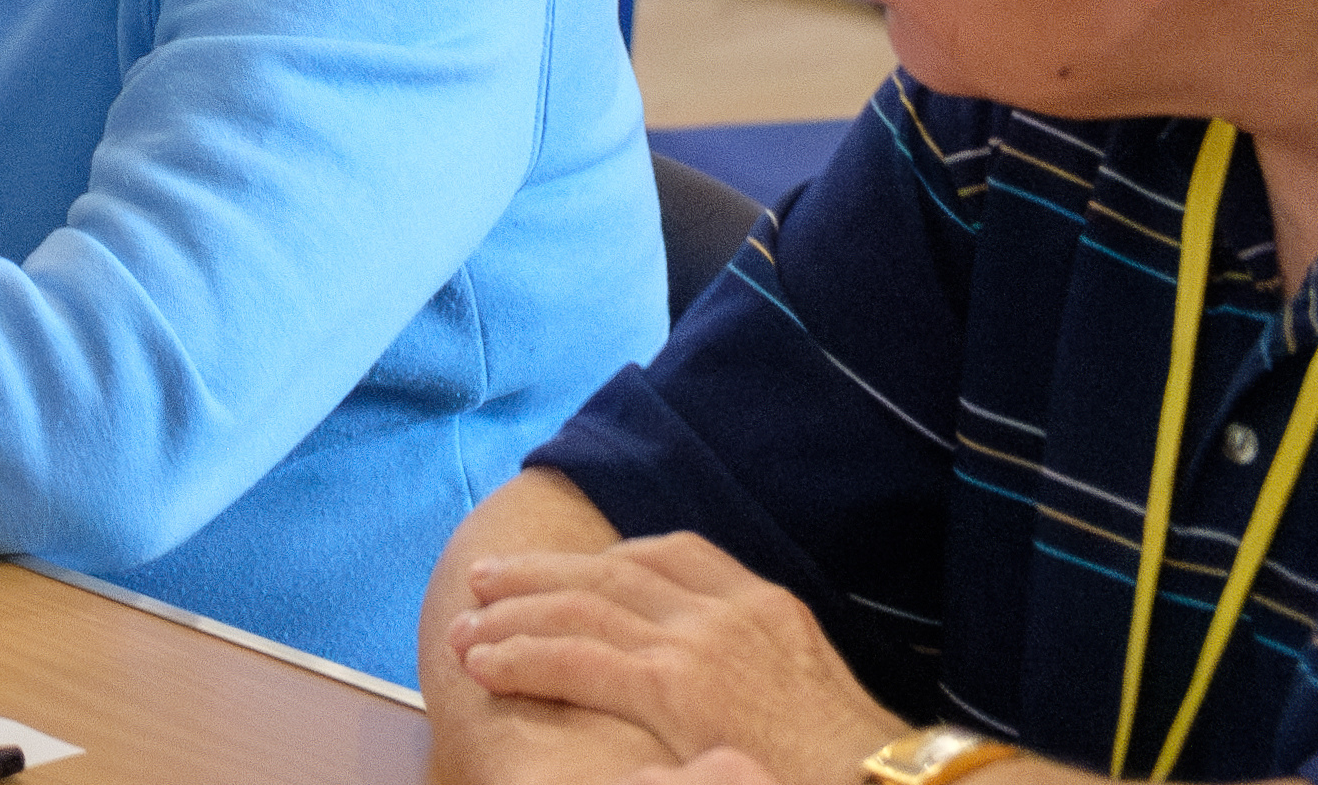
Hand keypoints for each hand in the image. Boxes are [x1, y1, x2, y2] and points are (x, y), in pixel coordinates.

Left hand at [451, 533, 901, 784]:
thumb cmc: (853, 764)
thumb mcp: (810, 694)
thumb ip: (757, 673)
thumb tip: (719, 689)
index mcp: (767, 604)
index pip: (672, 553)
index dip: (605, 559)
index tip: (567, 570)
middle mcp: (729, 610)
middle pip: (611, 572)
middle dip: (540, 576)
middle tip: (486, 580)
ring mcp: (701, 643)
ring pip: (581, 609)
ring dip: (512, 617)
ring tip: (465, 628)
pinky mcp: (676, 688)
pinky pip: (577, 660)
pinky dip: (521, 657)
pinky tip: (483, 665)